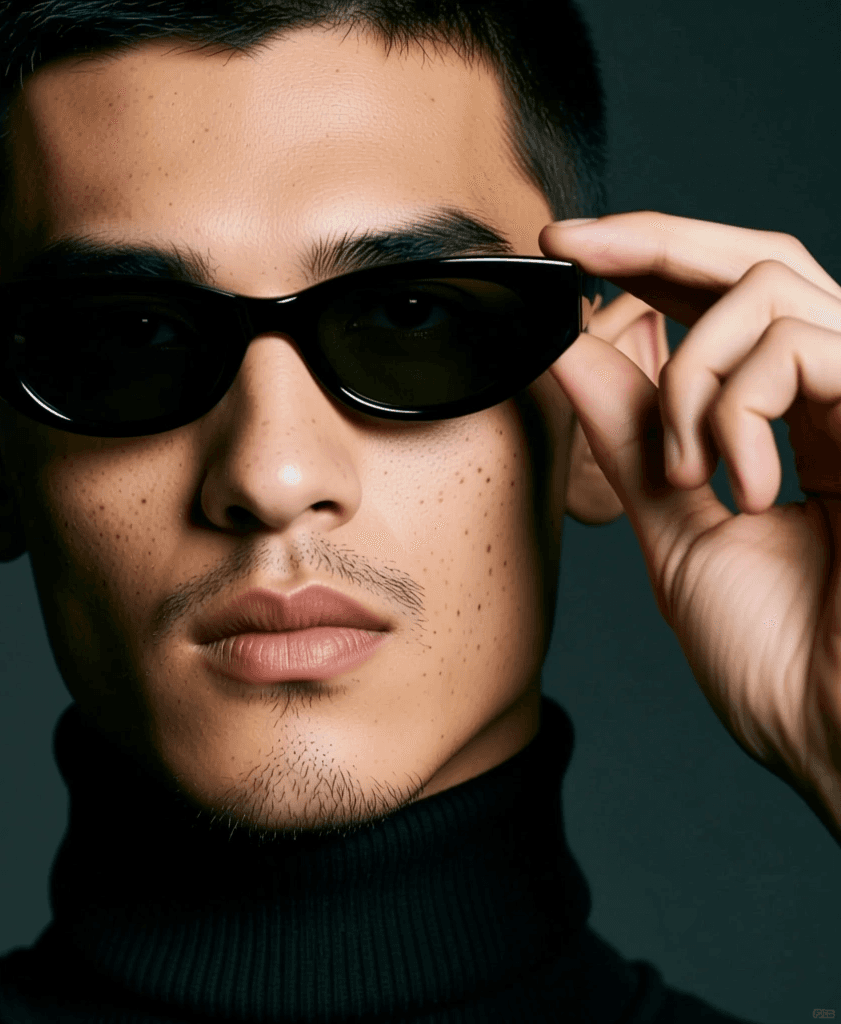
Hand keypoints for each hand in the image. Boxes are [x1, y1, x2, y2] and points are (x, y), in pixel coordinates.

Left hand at [540, 212, 840, 844]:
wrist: (840, 740)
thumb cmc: (779, 660)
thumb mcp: (677, 525)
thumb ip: (634, 434)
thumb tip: (568, 352)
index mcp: (797, 426)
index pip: (728, 307)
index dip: (650, 264)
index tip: (563, 251)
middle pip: (760, 263)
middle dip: (654, 241)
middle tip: (570, 242)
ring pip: (773, 291)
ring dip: (690, 371)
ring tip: (685, 469)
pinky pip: (803, 346)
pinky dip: (736, 404)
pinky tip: (734, 482)